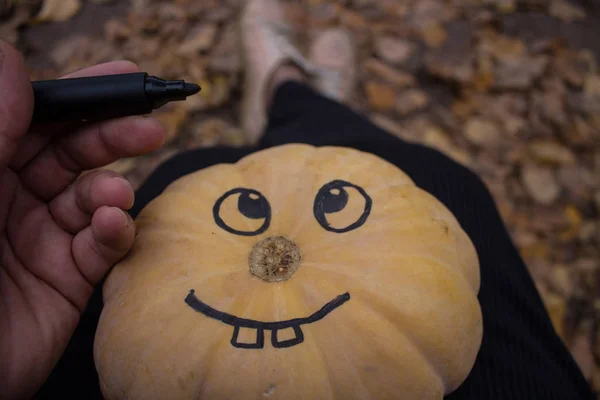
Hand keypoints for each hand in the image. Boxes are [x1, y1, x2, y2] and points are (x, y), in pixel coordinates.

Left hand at [0, 41, 165, 397]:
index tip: (124, 79)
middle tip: (150, 127)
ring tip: (116, 196)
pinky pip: (101, 247)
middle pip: (72, 154)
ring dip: (112, 192)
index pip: (34, 121)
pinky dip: (114, 233)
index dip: (79, 97)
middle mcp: (10, 201)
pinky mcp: (66, 281)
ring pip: (92, 199)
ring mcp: (40, 241)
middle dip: (112, 137)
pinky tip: (113, 227)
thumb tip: (12, 61)